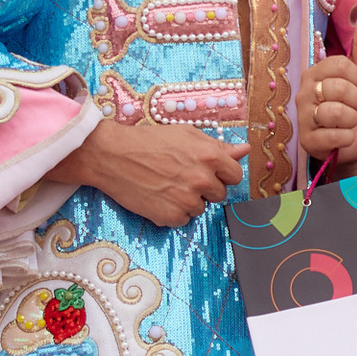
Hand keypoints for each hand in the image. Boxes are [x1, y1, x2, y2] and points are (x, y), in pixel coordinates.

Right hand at [48, 119, 248, 226]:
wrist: (112, 155)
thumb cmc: (149, 141)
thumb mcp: (186, 135)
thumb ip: (218, 146)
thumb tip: (244, 150)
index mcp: (209, 157)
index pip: (235, 176)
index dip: (222, 174)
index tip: (210, 172)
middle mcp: (201, 180)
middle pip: (219, 195)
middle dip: (206, 188)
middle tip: (182, 176)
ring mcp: (186, 200)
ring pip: (200, 209)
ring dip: (189, 200)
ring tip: (167, 184)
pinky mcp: (169, 216)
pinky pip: (182, 220)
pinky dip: (173, 211)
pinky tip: (158, 196)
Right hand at [296, 7, 356, 164]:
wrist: (348, 142)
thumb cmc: (351, 106)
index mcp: (315, 72)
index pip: (341, 64)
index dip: (356, 78)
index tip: (355, 87)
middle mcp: (303, 91)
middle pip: (339, 88)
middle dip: (355, 101)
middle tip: (351, 107)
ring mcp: (302, 116)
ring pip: (336, 112)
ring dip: (351, 120)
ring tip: (346, 122)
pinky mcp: (307, 140)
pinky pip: (335, 135)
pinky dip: (346, 138)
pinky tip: (342, 137)